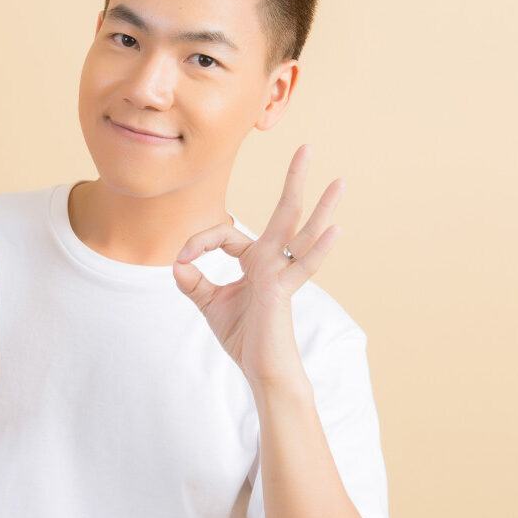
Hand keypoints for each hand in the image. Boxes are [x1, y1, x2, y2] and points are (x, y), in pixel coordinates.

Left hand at [172, 145, 343, 387]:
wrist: (260, 370)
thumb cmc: (243, 337)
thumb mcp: (209, 304)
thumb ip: (194, 282)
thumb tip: (178, 264)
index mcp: (255, 260)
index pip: (225, 234)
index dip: (198, 242)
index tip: (182, 261)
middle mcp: (272, 260)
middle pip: (285, 212)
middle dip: (294, 180)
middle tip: (306, 147)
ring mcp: (281, 272)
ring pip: (302, 231)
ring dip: (320, 205)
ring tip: (339, 181)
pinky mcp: (284, 290)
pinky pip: (303, 265)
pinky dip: (319, 247)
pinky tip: (336, 228)